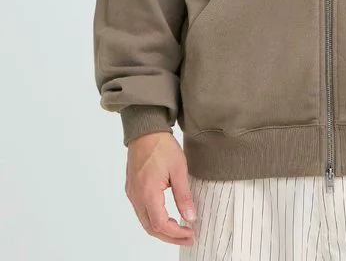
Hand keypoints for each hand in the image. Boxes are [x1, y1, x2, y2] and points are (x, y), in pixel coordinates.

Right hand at [125, 131, 196, 246]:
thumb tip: (190, 217)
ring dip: (161, 230)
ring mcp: (132, 193)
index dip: (175, 234)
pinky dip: (154, 219)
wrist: (146, 130)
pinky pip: (141, 211)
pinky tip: (167, 218)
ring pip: (145, 221)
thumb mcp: (179, 169)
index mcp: (148, 192)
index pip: (160, 224)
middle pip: (151, 227)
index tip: (190, 233)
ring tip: (180, 230)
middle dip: (169, 237)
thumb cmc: (161, 145)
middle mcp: (136, 196)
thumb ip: (184, 196)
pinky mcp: (132, 189)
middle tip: (187, 237)